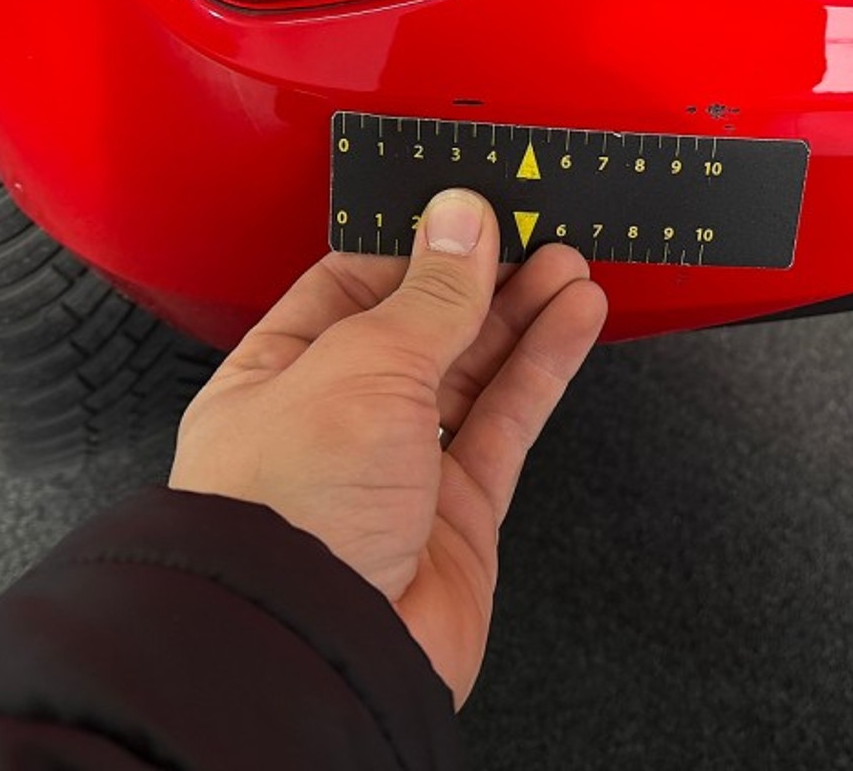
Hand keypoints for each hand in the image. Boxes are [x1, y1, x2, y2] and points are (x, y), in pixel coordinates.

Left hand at [168, 187, 608, 706]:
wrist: (314, 647)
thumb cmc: (288, 513)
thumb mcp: (361, 366)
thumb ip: (429, 293)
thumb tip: (461, 218)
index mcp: (278, 374)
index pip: (350, 285)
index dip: (414, 243)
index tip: (469, 206)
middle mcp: (336, 421)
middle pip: (422, 326)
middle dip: (481, 275)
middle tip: (535, 226)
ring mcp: (399, 469)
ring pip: (474, 372)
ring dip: (523, 313)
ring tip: (570, 261)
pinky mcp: (457, 514)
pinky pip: (507, 423)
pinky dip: (545, 367)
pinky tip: (574, 319)